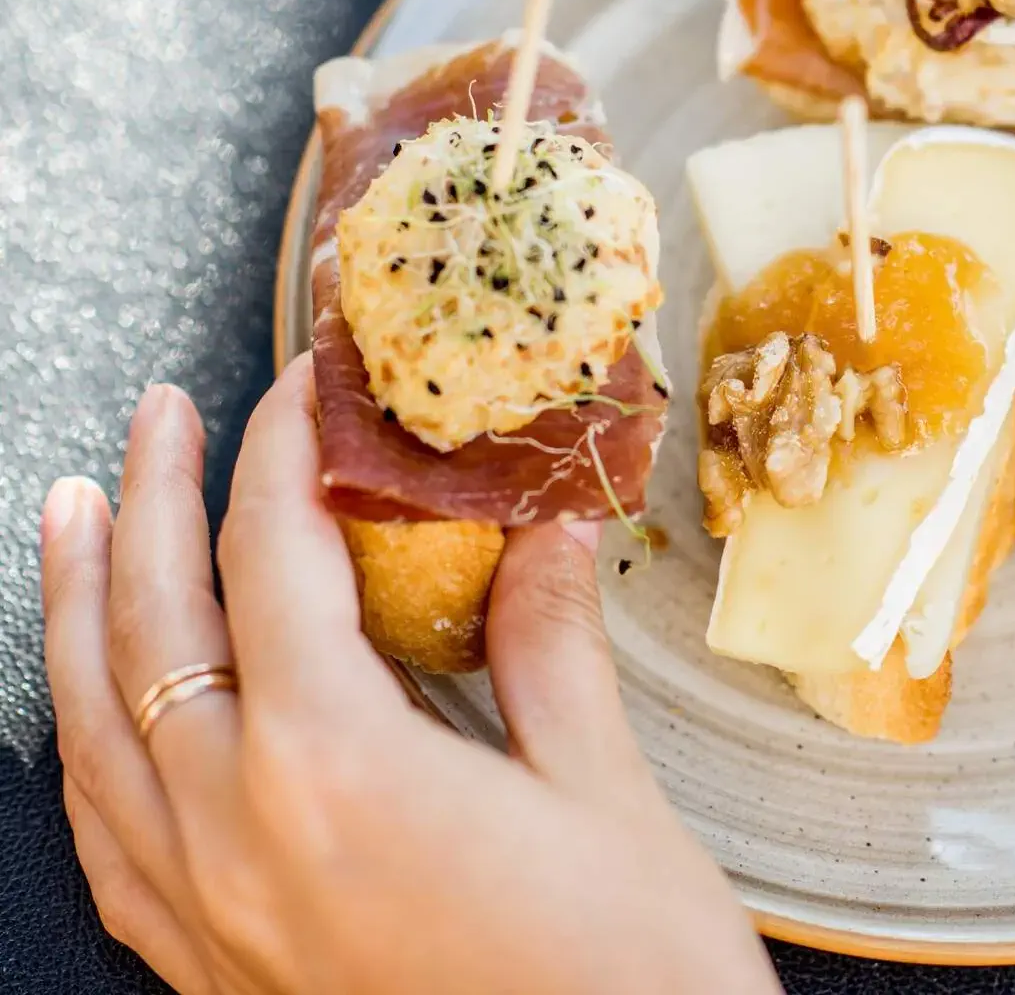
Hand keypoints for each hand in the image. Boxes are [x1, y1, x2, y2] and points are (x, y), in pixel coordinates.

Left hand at [41, 357, 779, 993]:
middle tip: (164, 412)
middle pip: (156, 627)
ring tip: (78, 517)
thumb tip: (545, 533)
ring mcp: (211, 916)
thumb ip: (549, 647)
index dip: (285, 451)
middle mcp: (238, 837)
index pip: (275, 556)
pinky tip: (93, 715)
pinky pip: (108, 840)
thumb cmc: (628, 979)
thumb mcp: (602, 791)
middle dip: (156, 500)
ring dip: (80, 609)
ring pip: (94, 729)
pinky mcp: (218, 976)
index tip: (309, 386)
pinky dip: (88, 749)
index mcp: (334, 768)